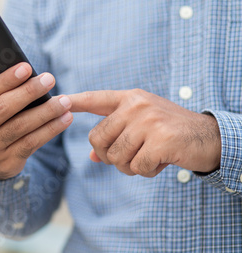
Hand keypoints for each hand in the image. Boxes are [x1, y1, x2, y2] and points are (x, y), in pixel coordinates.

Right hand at [0, 60, 72, 179]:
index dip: (6, 80)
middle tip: (49, 78)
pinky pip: (32, 143)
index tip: (26, 67)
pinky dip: (50, 130)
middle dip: (28, 93)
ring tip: (64, 100)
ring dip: (45, 113)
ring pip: (21, 127)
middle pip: (3, 109)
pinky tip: (64, 119)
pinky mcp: (8, 161)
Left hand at [68, 89, 221, 176]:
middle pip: (98, 139)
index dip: (75, 101)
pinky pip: (136, 167)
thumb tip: (92, 156)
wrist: (209, 137)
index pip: (96, 98)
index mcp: (130, 98)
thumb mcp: (142, 128)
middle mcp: (136, 105)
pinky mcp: (161, 139)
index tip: (60, 100)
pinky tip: (161, 162)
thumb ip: (116, 136)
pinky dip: (147, 171)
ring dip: (129, 166)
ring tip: (148, 157)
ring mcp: (148, 121)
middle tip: (129, 157)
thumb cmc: (170, 132)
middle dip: (109, 156)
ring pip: (115, 157)